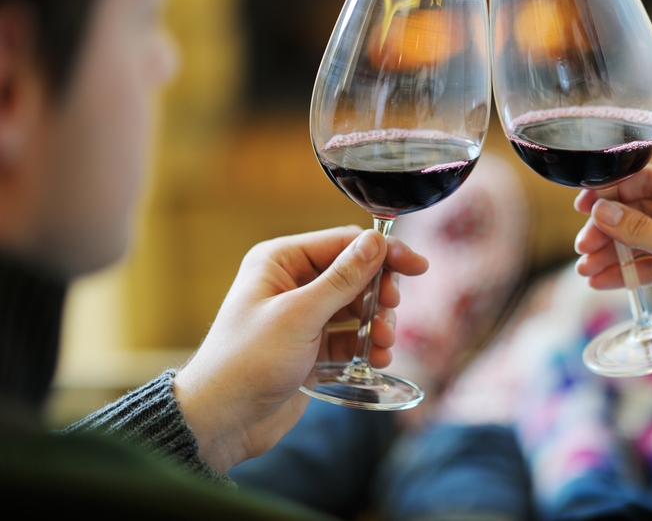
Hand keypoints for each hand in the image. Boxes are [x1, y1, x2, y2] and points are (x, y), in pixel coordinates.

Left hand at [173, 226, 427, 472]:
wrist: (220, 421)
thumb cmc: (246, 361)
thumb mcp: (299, 315)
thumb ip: (342, 278)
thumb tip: (376, 242)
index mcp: (280, 261)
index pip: (344, 243)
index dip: (383, 254)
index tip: (417, 266)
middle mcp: (291, 283)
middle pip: (355, 275)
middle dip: (378, 296)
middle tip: (388, 316)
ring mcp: (301, 317)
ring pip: (356, 308)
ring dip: (375, 324)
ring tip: (381, 346)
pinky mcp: (309, 348)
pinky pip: (349, 338)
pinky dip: (365, 347)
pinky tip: (375, 360)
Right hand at [574, 166, 651, 380]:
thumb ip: (638, 227)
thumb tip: (601, 210)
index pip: (650, 180)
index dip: (614, 191)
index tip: (585, 204)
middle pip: (640, 209)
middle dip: (609, 228)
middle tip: (583, 244)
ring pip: (640, 237)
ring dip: (612, 252)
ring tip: (586, 268)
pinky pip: (646, 262)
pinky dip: (625, 270)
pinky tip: (600, 280)